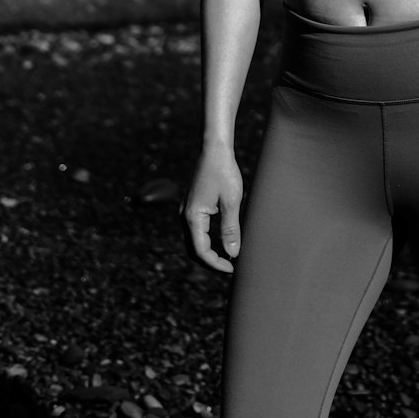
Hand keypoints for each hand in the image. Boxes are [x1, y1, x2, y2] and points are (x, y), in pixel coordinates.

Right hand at [182, 146, 243, 273]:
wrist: (214, 149)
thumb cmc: (224, 172)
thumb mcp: (231, 201)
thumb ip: (231, 229)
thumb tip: (233, 253)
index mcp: (193, 217)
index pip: (201, 251)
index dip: (216, 263)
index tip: (232, 268)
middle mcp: (185, 216)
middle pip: (194, 250)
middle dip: (211, 261)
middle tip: (230, 266)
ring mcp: (187, 211)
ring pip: (194, 241)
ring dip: (208, 252)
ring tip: (227, 257)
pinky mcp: (192, 206)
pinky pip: (196, 231)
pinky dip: (207, 241)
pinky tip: (221, 240)